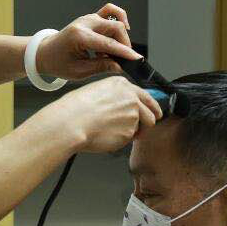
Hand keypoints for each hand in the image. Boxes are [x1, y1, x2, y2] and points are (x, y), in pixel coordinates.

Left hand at [35, 3, 140, 81]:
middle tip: (124, 59)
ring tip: (111, 52)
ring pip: (115, 19)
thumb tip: (121, 66)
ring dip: (120, 36)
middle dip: (125, 44)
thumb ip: (101, 67)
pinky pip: (109, 11)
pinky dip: (119, 18)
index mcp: (79, 37)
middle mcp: (84, 23)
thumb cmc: (58, 63)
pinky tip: (122, 30)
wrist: (45, 52)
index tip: (137, 60)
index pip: (108, 43)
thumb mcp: (78, 71)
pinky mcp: (90, 18)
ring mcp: (88, 18)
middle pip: (115, 27)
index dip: (125, 52)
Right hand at [43, 76, 161, 153]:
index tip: (155, 112)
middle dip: (148, 122)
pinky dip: (122, 140)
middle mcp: (131, 98)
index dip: (151, 107)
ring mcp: (133, 115)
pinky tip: (108, 136)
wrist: (71, 122)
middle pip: (151, 113)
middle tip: (143, 128)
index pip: (146, 96)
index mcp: (122, 85)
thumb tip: (119, 107)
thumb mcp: (95, 91)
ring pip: (142, 128)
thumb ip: (114, 97)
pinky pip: (130, 139)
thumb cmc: (75, 108)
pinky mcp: (130, 132)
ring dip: (134, 132)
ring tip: (114, 132)